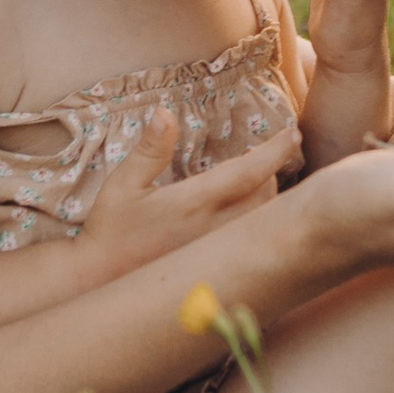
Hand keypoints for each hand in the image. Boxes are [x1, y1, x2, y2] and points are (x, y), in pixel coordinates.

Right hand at [76, 107, 298, 280]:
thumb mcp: (123, 184)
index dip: (276, 151)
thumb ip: (149, 149)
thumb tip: (164, 112)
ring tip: (261, 179)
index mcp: (194, 204)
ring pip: (263, 220)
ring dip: (269, 197)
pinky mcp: (216, 265)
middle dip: (273, 172)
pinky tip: (248, 213)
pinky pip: (252, 240)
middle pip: (267, 196)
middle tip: (270, 153)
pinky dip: (259, 220)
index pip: (249, 173)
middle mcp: (214, 230)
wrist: (102, 280)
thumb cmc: (111, 230)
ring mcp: (218, 251)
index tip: (291, 133)